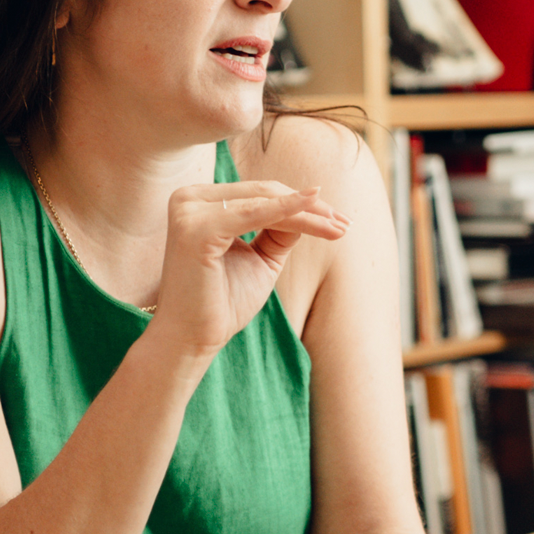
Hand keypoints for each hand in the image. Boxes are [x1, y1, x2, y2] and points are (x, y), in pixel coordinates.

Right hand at [147, 180, 347, 356]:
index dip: (298, 202)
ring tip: (339, 227)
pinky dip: (288, 210)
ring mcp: (189, 211)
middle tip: (345, 222)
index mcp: (198, 203)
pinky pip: (254, 214)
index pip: (258, 194)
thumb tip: (310, 205)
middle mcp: (189, 200)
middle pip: (263, 193)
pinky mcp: (196, 228)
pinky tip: (315, 210)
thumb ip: (279, 229)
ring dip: (307, 213)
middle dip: (308, 206)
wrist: (191, 340)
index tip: (336, 218)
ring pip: (265, 202)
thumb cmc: (222, 303)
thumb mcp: (259, 258)